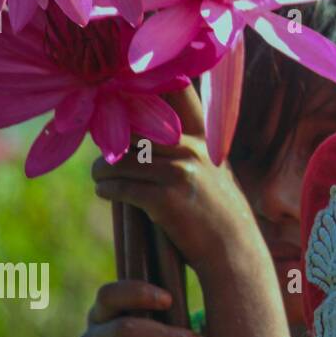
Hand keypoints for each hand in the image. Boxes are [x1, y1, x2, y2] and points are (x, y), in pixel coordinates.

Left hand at [92, 86, 260, 274]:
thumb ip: (186, 148)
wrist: (233, 250)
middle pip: (133, 130)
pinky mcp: (164, 198)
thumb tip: (137, 134)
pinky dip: (107, 190)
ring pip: (119, 160)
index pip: (178, 93)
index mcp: (205, 138)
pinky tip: (107, 193)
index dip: (147, 86)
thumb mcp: (212, 170)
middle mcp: (192, 148)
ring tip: (102, 178)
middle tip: (105, 153)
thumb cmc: (217, 210)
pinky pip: (119, 186)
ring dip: (103, 170)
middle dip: (113, 142)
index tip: (124, 86)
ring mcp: (179, 172)